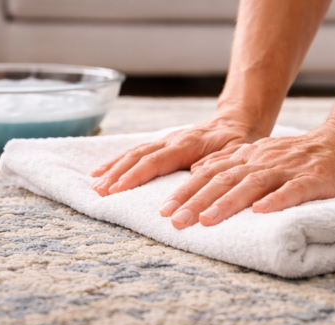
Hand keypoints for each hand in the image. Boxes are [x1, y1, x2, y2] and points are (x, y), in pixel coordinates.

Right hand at [90, 118, 266, 195]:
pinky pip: (136, 152)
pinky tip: (101, 171)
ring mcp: (166, 140)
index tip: (118, 189)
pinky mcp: (163, 144)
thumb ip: (219, 162)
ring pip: (133, 152)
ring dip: (113, 168)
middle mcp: (172, 140)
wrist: (238, 122)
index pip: (156, 161)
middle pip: (138, 156)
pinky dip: (117, 162)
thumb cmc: (240, 141)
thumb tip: (196, 172)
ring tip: (94, 184)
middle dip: (117, 174)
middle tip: (99, 192)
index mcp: (188, 144)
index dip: (136, 175)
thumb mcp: (237, 153)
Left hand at [159, 125, 334, 228]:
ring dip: (227, 202)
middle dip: (197, 201)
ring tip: (206, 220)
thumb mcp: (261, 154)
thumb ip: (230, 162)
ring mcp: (289, 169)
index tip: (164, 210)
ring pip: (252, 185)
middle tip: (175, 220)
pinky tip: (261, 211)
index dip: (187, 191)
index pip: (211, 174)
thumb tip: (195, 172)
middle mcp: (264, 161)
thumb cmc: (302, 156)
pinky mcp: (314, 180)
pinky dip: (276, 200)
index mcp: (250, 157)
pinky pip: (293, 190)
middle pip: (225, 180)